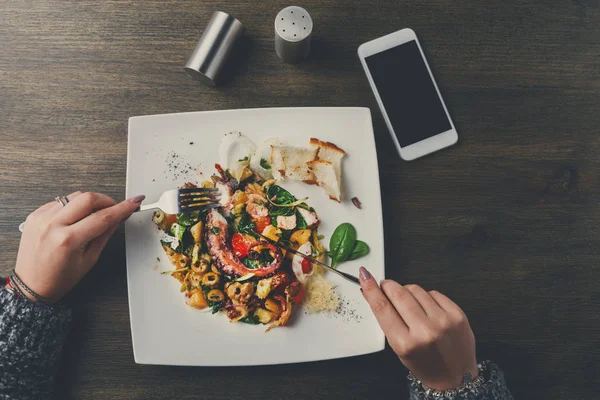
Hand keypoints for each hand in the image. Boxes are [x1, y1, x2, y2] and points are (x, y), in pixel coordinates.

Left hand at [13, 192, 144, 302]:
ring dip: (89, 202)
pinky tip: (75, 218)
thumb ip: (104, 234)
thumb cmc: (58, 279)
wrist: (30, 286)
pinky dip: (72, 206)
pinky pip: (60, 201)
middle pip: (88, 197)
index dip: (122, 208)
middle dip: (106, 200)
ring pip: (74, 196)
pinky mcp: (35, 215)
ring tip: (93, 216)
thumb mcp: (89, 259)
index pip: (103, 217)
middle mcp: (52, 225)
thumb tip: (117, 217)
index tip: (133, 202)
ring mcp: (41, 218)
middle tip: (113, 208)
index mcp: (68, 240)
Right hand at [359, 267, 476, 390]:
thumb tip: (375, 293)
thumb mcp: (399, 348)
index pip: (382, 307)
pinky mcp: (457, 314)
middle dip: (388, 286)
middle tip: (385, 286)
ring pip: (415, 289)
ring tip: (410, 304)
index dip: (371, 289)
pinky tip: (426, 308)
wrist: (455, 377)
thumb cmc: (424, 364)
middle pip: (398, 293)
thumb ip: (387, 320)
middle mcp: (425, 331)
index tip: (365, 276)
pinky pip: (433, 292)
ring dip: (407, 291)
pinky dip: (426, 296)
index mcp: (405, 343)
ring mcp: (443, 321)